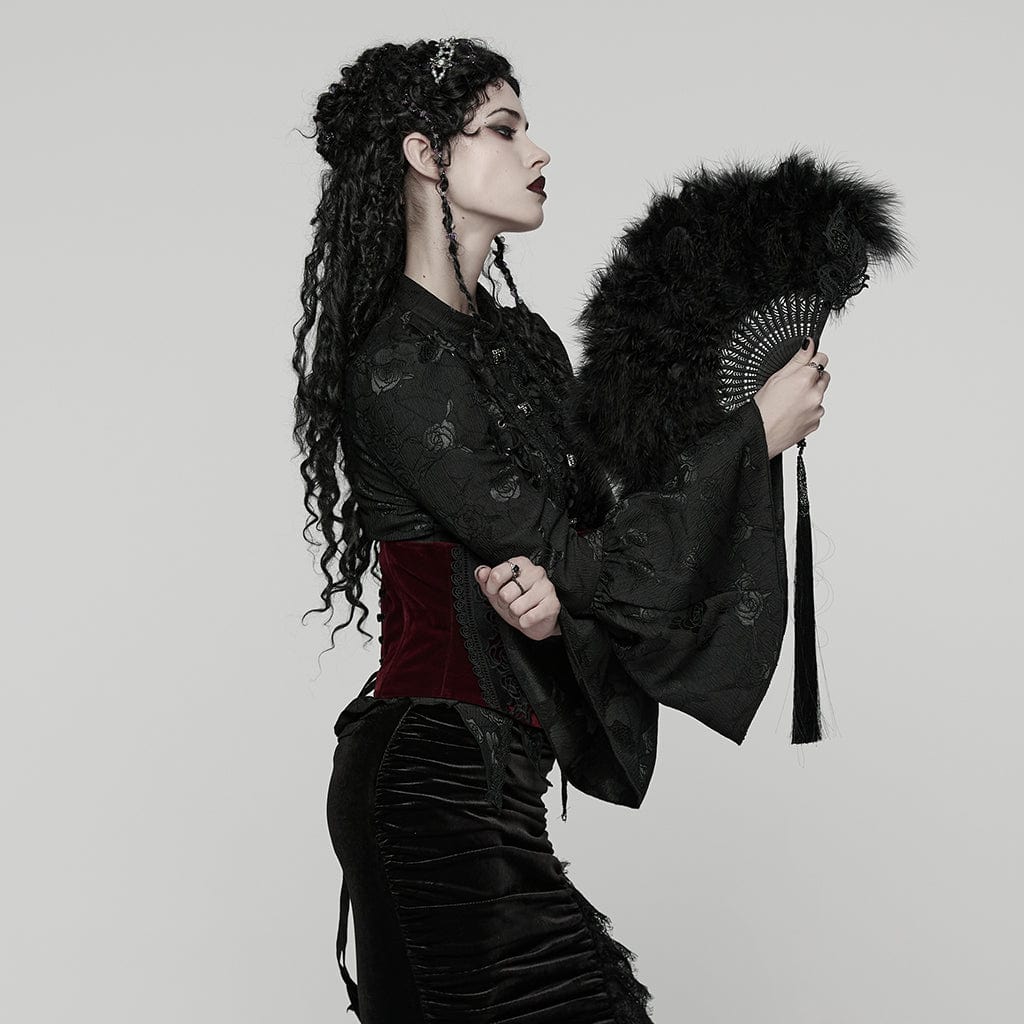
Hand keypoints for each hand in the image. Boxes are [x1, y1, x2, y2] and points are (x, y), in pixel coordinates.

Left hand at [475, 557, 562, 640]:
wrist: (535, 621)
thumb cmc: (515, 600)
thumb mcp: (496, 589)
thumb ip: (485, 578)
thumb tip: (481, 572)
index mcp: (521, 563)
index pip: (496, 575)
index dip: (491, 588)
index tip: (495, 592)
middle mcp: (536, 571)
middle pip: (505, 593)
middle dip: (504, 604)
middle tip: (511, 603)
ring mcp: (547, 587)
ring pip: (516, 607)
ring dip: (514, 614)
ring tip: (520, 611)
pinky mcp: (553, 604)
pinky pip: (529, 617)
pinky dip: (524, 622)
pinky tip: (528, 618)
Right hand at [752, 337, 830, 458]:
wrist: (759, 436)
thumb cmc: (762, 409)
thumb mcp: (776, 378)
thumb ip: (798, 359)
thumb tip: (809, 344)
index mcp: (805, 379)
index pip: (822, 359)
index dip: (811, 360)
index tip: (804, 364)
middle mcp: (815, 394)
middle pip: (824, 377)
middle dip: (812, 378)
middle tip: (792, 386)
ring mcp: (817, 410)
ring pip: (820, 395)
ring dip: (810, 396)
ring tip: (789, 403)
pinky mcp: (815, 423)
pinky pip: (816, 412)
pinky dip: (808, 411)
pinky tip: (792, 414)